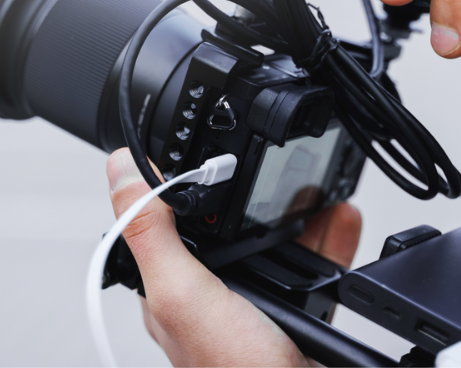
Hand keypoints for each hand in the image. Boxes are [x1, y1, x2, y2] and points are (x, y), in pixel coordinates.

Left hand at [106, 148, 361, 365]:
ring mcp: (254, 303)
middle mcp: (211, 293)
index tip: (207, 146)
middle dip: (255, 191)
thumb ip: (152, 234)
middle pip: (230, 223)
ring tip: (319, 186)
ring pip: (275, 241)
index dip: (183, 179)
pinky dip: (330, 241)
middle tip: (276, 163)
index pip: (168, 217)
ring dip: (300, 211)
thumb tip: (118, 171)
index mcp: (172, 286)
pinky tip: (341, 220)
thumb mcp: (183, 294)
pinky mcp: (294, 314)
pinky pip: (313, 267)